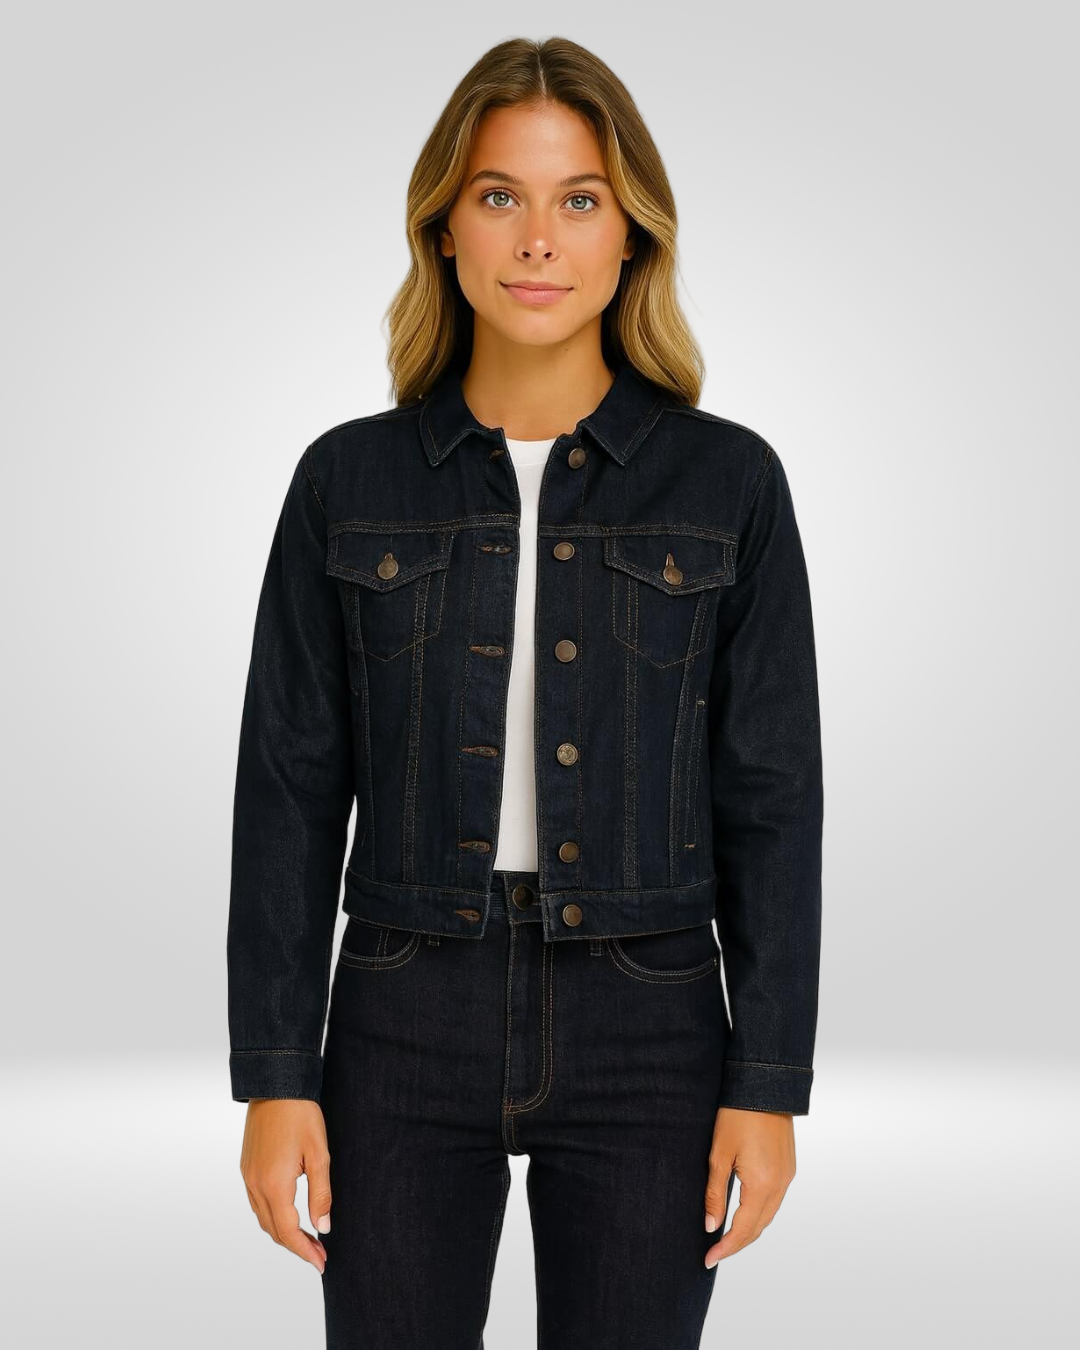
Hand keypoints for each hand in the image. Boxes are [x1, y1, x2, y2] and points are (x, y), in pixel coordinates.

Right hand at [239, 1099, 332, 1273]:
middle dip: (296, 1247)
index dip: (305, 1251)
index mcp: (274, 1184)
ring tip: (307, 1239)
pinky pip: (256, 1204)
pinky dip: (272, 1217)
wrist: (275, 1083)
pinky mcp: (246, 1167)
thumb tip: (323, 1227)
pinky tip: (288, 1215)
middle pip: (273, 1230)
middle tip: (319, 1255)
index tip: (321, 1263)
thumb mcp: (319, 1154)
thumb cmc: (301, 1114)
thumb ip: (321, 1194)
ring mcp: (247, 1176)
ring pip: (263, 1219)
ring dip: (283, 1233)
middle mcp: (255, 1185)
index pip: (288, 1232)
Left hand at [703, 1106, 795, 1266]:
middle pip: (758, 1228)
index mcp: (762, 1185)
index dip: (725, 1248)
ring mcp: (788, 1176)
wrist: (764, 1086)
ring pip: (769, 1216)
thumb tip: (710, 1226)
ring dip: (749, 1230)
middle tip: (714, 1253)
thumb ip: (714, 1194)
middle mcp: (780, 1185)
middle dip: (737, 1244)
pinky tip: (745, 1213)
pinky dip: (759, 1213)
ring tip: (726, 1238)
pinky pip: (775, 1201)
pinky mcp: (789, 1167)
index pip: (743, 1230)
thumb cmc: (736, 1116)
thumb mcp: (718, 1155)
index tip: (708, 1259)